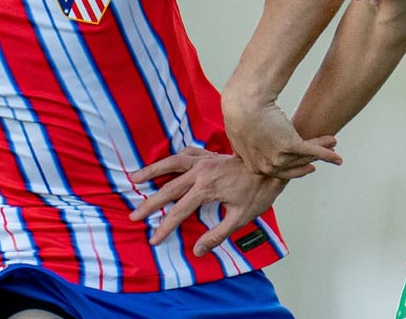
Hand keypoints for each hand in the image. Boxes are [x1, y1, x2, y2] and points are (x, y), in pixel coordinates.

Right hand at [128, 147, 287, 256]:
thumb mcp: (240, 218)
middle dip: (149, 203)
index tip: (153, 239)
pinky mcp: (208, 155)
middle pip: (168, 189)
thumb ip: (217, 235)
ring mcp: (203, 160)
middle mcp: (200, 172)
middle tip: (133, 216)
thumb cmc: (258, 192)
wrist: (271, 166)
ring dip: (151, 171)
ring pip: (170, 164)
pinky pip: (185, 154)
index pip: (179, 211)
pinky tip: (165, 163)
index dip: (165, 227)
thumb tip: (197, 251)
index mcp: (206, 188)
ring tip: (134, 178)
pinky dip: (172, 159)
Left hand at [222, 92, 340, 178]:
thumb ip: (245, 147)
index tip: (305, 166)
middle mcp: (267, 167)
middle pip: (294, 165)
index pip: (279, 171)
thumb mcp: (238, 135)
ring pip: (305, 156)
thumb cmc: (238, 113)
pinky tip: (337, 157)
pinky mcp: (290, 145)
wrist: (243, 103)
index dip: (293, 168)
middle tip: (317, 162)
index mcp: (254, 167)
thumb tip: (245, 146)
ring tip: (333, 144)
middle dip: (309, 161)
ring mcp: (279, 158)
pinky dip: (326, 153)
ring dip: (322, 150)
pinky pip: (313, 151)